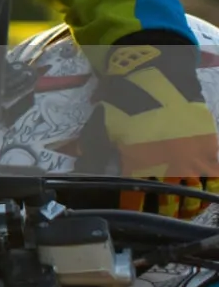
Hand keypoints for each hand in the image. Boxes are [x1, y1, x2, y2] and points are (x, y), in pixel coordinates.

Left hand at [100, 41, 218, 216]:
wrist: (156, 70)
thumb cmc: (124, 98)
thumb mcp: (102, 125)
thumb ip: (93, 153)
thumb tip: (80, 174)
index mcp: (140, 162)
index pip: (136, 199)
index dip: (133, 209)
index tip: (130, 212)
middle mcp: (169, 164)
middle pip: (169, 205)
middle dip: (161, 213)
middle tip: (156, 216)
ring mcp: (193, 156)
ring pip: (195, 196)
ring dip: (186, 207)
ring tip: (179, 212)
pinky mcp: (209, 145)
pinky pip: (214, 176)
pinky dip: (209, 189)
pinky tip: (202, 196)